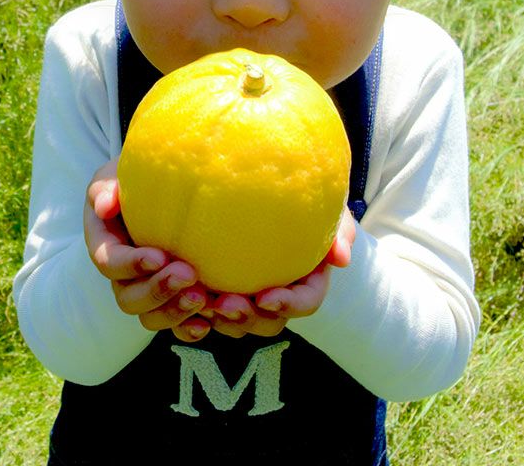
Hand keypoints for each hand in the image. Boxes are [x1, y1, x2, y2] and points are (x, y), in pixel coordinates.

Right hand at [83, 158, 211, 341]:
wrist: (165, 189)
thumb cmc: (140, 178)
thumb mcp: (118, 175)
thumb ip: (106, 188)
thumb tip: (105, 206)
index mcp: (106, 246)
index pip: (110, 263)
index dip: (132, 265)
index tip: (159, 257)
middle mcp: (124, 276)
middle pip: (129, 299)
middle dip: (158, 291)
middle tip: (189, 275)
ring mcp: (148, 291)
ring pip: (152, 318)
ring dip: (175, 312)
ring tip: (204, 298)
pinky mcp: (173, 301)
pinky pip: (176, 326)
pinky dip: (190, 329)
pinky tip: (209, 322)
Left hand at [208, 207, 355, 337]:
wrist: (275, 198)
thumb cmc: (307, 204)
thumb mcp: (330, 211)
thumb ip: (340, 230)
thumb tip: (341, 258)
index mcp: (307, 283)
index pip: (305, 303)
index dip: (288, 305)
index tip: (266, 297)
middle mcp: (279, 297)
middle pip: (268, 323)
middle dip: (247, 318)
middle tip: (225, 303)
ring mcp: (250, 298)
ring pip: (238, 324)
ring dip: (221, 319)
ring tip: (201, 300)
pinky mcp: (223, 291)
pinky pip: (210, 312)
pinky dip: (198, 310)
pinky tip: (182, 294)